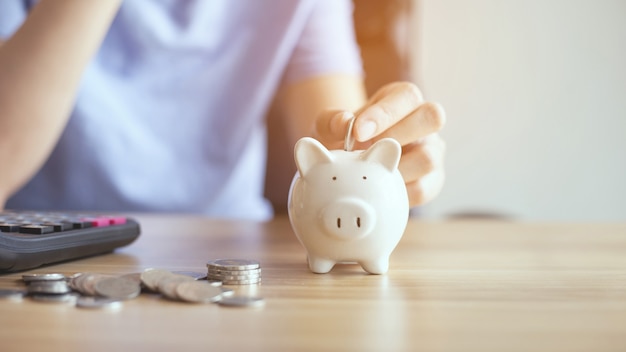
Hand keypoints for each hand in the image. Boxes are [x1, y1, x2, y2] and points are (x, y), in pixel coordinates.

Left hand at [314, 82, 445, 206]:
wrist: (352, 164)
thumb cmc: (346, 138)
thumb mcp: (330, 125)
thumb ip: (331, 120)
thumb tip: (343, 123)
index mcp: (403, 99)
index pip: (407, 96)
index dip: (384, 113)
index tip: (358, 131)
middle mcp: (424, 123)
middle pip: (433, 117)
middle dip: (399, 135)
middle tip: (369, 150)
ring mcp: (432, 151)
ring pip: (429, 158)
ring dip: (396, 169)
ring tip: (369, 173)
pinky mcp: (432, 181)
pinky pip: (423, 189)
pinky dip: (398, 192)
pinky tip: (378, 190)